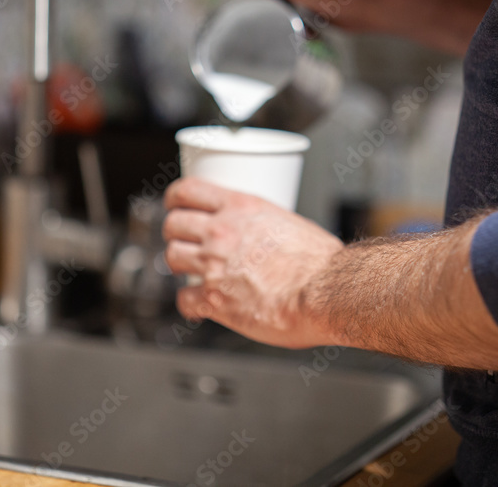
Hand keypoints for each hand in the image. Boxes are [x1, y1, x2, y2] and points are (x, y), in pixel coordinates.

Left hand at [162, 177, 343, 348]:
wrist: (326, 291)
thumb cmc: (320, 262)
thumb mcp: (290, 222)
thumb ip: (266, 225)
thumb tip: (265, 234)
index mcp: (241, 207)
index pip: (188, 191)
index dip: (175, 198)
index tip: (176, 204)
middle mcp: (222, 232)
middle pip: (173, 224)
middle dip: (175, 234)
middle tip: (183, 242)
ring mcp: (214, 265)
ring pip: (172, 257)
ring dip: (179, 266)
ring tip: (190, 273)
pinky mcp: (214, 299)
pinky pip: (183, 299)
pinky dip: (189, 304)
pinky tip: (199, 306)